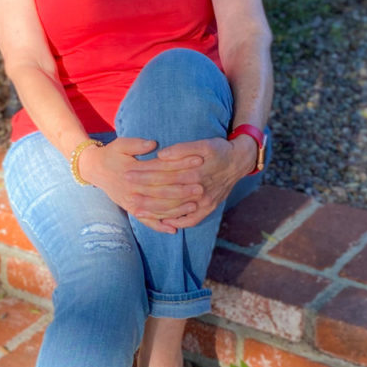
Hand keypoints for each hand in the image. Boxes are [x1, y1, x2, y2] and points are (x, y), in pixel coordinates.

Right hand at [79, 137, 205, 232]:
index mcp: (132, 172)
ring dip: (177, 210)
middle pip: (162, 192)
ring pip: (158, 209)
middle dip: (183, 191)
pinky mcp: (131, 210)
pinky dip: (160, 226)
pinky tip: (174, 229)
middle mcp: (132, 190)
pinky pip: (147, 221)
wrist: (94, 170)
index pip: (161, 169)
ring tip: (195, 206)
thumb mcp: (121, 144)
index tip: (198, 161)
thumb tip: (153, 144)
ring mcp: (132, 203)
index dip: (180, 165)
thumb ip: (137, 144)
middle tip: (201, 188)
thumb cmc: (112, 154)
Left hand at [134, 135, 256, 229]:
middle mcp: (199, 190)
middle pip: (166, 194)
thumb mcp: (203, 143)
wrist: (240, 161)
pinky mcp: (208, 208)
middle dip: (144, 196)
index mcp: (195, 172)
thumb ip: (182, 149)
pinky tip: (163, 222)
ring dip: (155, 212)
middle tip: (126, 196)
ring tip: (137, 212)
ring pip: (175, 210)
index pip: (163, 175)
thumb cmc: (219, 150)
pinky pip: (191, 220)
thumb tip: (161, 155)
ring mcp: (204, 202)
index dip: (144, 175)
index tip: (127, 174)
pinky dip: (177, 222)